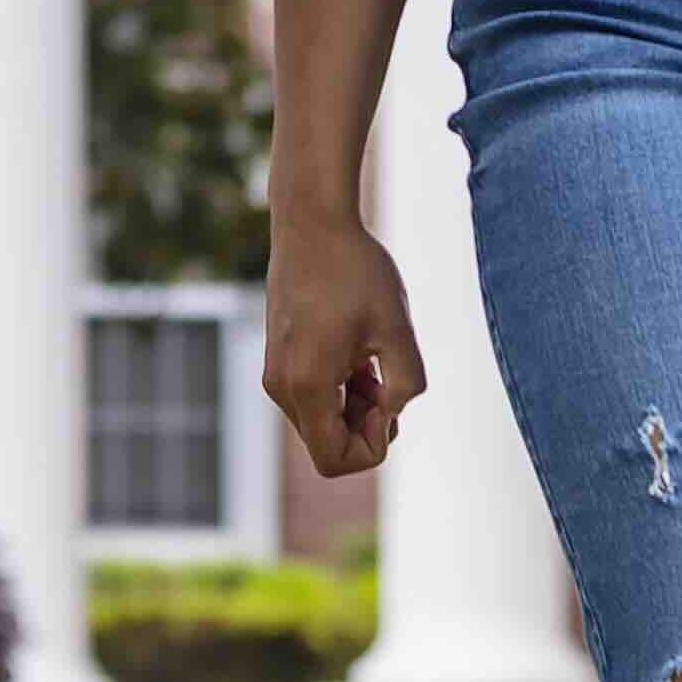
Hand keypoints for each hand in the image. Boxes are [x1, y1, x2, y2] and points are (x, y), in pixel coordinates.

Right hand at [261, 200, 427, 481]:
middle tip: (389, 378)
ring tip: (374, 359)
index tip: (391, 399)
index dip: (374, 445)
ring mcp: (276, 373)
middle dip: (367, 426)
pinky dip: (341, 390)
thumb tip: (391, 412)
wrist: (312, 221)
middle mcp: (282, 386)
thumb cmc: (355, 270)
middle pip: (328, 446)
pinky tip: (359, 352)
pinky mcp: (278, 359)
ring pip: (321, 423)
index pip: (336, 460)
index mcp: (307, 384)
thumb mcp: (397, 329)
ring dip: (356, 407)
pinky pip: (313, 398)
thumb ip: (405, 385)